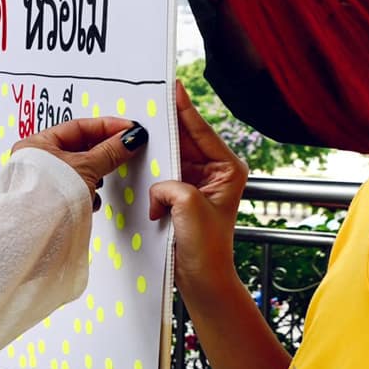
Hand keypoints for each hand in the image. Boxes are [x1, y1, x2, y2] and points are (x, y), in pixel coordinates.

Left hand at [13, 115, 146, 209]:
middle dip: (102, 150)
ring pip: (79, 170)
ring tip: (103, 178)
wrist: (38, 234)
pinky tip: (92, 198)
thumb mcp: (85, 168)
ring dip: (95, 174)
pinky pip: (76, 189)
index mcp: (37, 144)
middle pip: (79, 147)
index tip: (128, 129)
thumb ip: (109, 152)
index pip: (78, 127)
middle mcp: (37, 161)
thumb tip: (128, 139)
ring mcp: (45, 182)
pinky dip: (87, 192)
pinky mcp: (54, 201)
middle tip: (124, 148)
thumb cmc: (47, 198)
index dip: (106, 126)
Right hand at [149, 80, 248, 301]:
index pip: (202, 132)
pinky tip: (139, 161)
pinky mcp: (182, 196)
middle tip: (149, 101)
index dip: (185, 109)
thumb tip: (157, 186)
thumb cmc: (207, 249)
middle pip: (186, 139)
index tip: (174, 86)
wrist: (202, 281)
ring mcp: (198, 184)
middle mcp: (216, 173)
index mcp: (228, 170)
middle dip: (168, 124)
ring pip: (173, 156)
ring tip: (141, 128)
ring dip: (157, 148)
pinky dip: (151, 170)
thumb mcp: (189, 208)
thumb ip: (171, 184)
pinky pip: (163, 174)